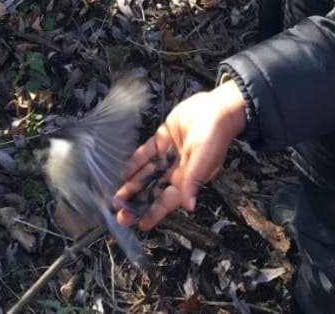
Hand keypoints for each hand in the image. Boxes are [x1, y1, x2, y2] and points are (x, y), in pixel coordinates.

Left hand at [114, 80, 246, 229]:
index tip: (141, 226)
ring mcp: (169, 154)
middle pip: (154, 189)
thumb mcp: (203, 160)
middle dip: (138, 202)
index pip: (167, 200)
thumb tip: (189, 207)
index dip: (154, 213)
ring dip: (133, 185)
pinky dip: (137, 162)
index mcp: (187, 179)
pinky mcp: (164, 137)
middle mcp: (177, 169)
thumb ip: (193, 182)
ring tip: (117, 198)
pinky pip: (147, 152)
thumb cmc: (214, 136)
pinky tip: (126, 172)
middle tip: (120, 215)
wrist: (216, 108)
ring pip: (148, 173)